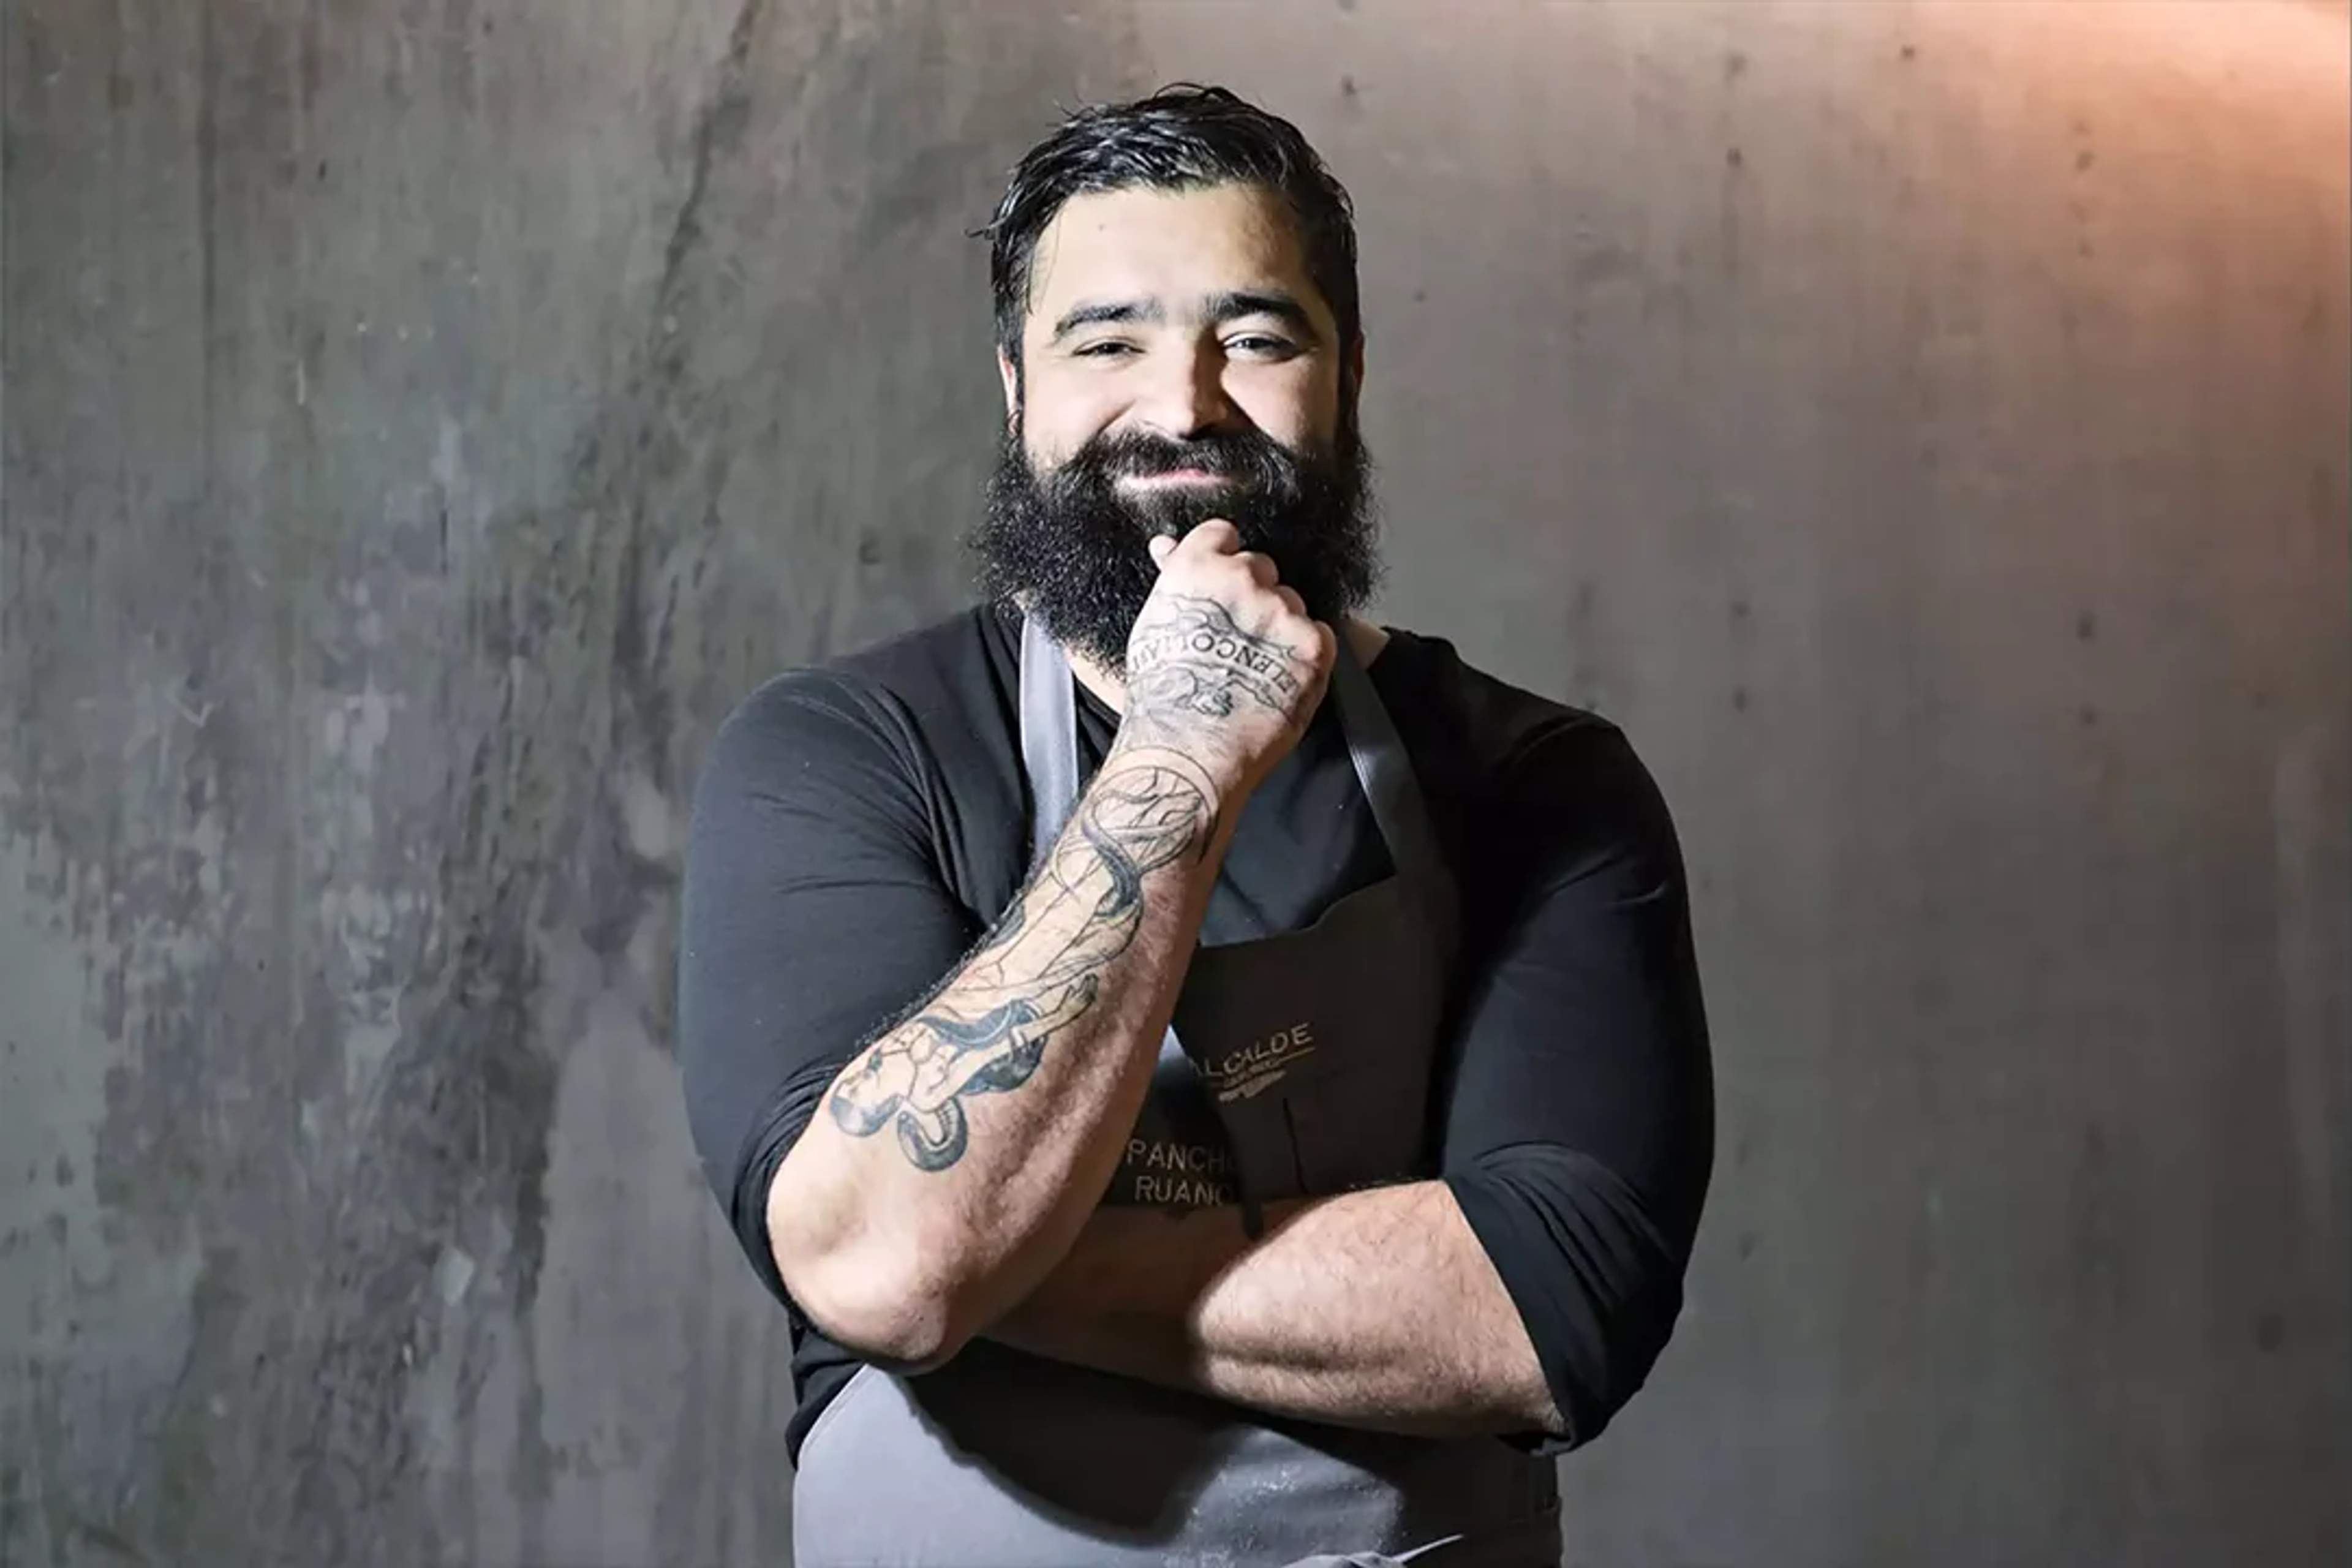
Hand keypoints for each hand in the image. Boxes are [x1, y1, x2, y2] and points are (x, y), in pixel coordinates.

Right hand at [1116, 520, 1335, 798]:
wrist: (1189, 750)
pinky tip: (1280, 680)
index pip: (1223, 534)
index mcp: (1197, 567)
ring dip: (1281, 628)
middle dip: (1254, 597)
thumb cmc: (1160, 698)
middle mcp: (1243, 578)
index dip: (1224, 559)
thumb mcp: (1152, 627)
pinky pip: (1319, 635)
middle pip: (1262, 567)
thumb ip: (1171, 581)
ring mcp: (1282, 611)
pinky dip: (1305, 656)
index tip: (1223, 586)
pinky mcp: (1314, 645)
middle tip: (1237, 639)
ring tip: (1256, 669)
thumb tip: (1166, 544)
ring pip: (1292, 604)